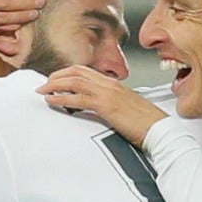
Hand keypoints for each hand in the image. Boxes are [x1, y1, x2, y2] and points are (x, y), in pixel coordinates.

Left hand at [37, 65, 168, 146]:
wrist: (159, 130)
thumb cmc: (145, 123)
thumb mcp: (124, 108)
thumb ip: (108, 104)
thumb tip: (93, 107)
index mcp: (113, 83)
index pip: (84, 71)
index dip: (66, 73)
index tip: (54, 80)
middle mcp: (109, 84)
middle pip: (76, 72)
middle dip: (56, 76)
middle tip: (43, 85)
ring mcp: (107, 93)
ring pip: (74, 81)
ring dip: (54, 85)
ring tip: (42, 91)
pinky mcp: (106, 106)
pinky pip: (78, 98)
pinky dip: (61, 98)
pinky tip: (52, 100)